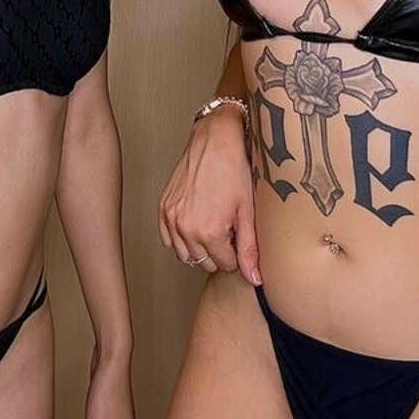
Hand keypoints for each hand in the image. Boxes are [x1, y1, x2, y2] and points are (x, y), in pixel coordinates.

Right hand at [159, 109, 259, 281]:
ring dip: (199, 246)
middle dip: (218, 250)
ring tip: (213, 223)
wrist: (216, 140)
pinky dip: (181, 237)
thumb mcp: (248, 211)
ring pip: (185, 254)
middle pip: (204, 262)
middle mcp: (185, 228)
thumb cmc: (234, 169)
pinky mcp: (164, 207)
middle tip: (228, 226)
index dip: (236, 251)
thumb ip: (250, 249)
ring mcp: (171, 217)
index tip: (240, 233)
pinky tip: (195, 222)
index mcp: (209, 232)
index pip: (225, 265)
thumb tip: (255, 278)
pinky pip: (168, 239)